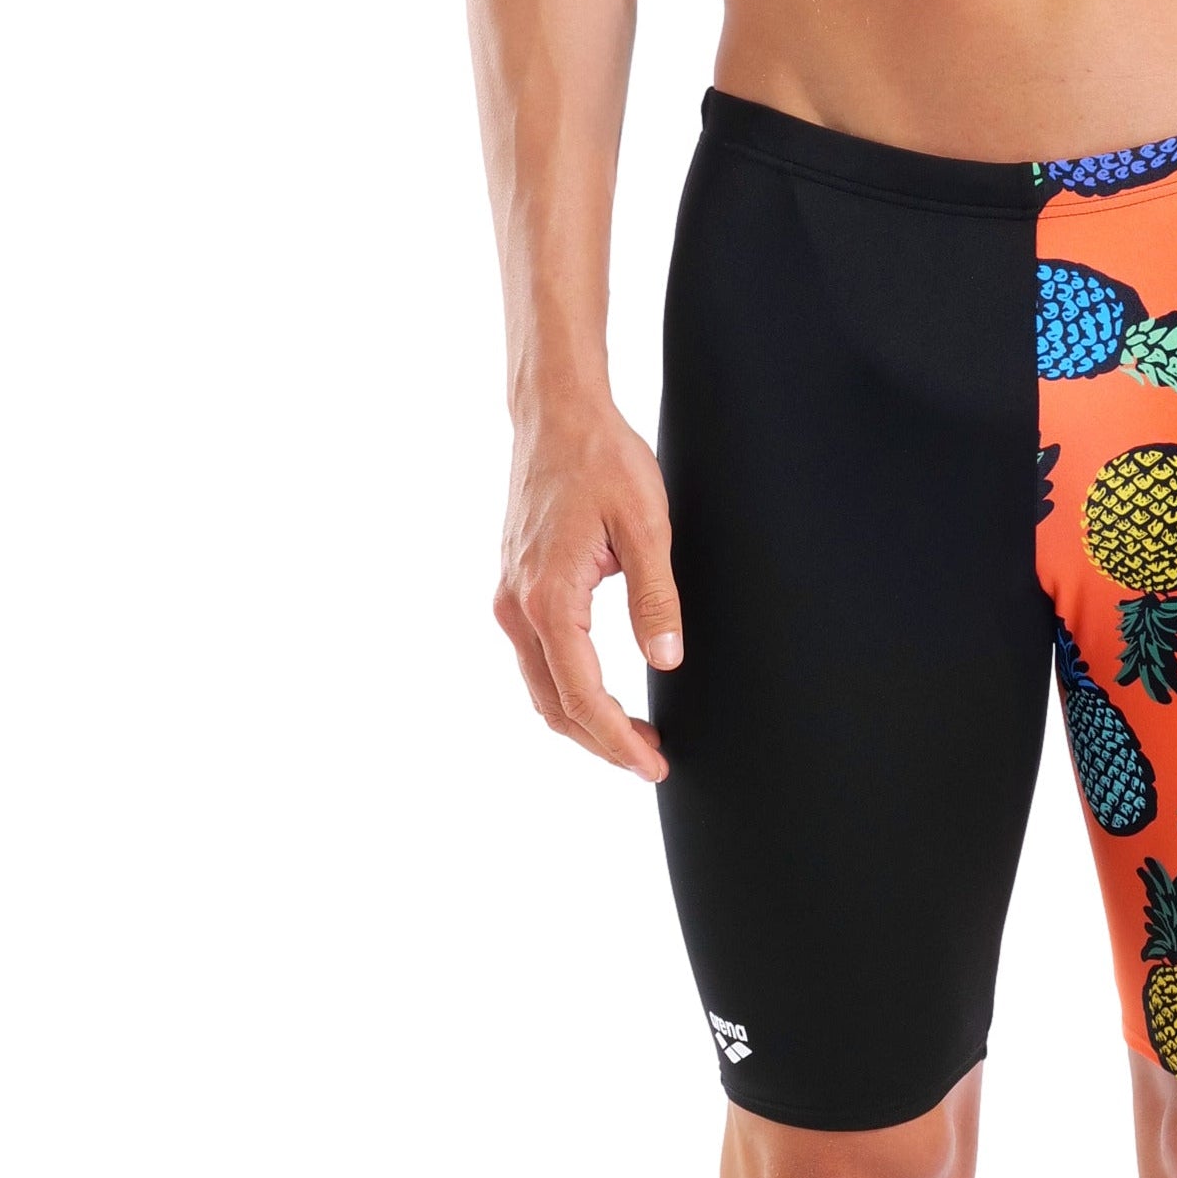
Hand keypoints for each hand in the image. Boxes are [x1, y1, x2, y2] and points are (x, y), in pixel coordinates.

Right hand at [493, 393, 681, 780]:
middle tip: (651, 759)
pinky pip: (535, 657)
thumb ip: (655, 596)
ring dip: (582, 718)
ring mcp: (510, 596)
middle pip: (554, 705)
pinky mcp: (515, 584)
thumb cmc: (603, 458)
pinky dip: (565, 687)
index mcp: (549, 599)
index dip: (618, 740)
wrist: (556, 413)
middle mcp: (517, 606)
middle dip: (601, 742)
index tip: (653, 764)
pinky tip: (600, 690)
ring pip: (541, 685)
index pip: (582, 697)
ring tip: (634, 734)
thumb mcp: (646, 523)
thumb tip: (666, 660)